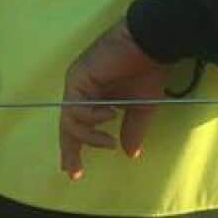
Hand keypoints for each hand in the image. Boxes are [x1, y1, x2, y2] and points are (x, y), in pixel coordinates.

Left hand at [59, 21, 165, 180]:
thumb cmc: (147, 71)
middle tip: (74, 171)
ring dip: (89, 135)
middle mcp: (80, 91)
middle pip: (67, 125)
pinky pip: (76, 108)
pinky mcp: (77, 78)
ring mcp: (76, 84)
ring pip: (70, 120)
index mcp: (93, 97)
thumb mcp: (141, 108)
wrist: (151, 44)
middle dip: (69, 150)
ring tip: (108, 140)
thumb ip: (132, 130)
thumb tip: (131, 154)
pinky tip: (109, 114)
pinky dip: (92, 117)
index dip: (75, 148)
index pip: (77, 126)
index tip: (75, 172)